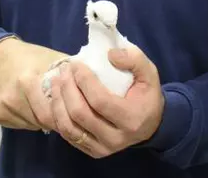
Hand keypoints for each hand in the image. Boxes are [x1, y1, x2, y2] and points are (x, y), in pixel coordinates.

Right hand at [0, 38, 68, 130]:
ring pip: (33, 125)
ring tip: (46, 104)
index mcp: (28, 81)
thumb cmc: (32, 57)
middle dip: (57, 118)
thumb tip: (95, 91)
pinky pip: (20, 125)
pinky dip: (30, 120)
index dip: (68, 112)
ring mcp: (2, 107)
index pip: (54, 111)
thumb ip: (73, 76)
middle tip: (65, 109)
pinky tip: (31, 106)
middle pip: (43, 120)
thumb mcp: (55, 60)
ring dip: (43, 120)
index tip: (76, 109)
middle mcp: (12, 97)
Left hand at [47, 46, 164, 157]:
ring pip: (68, 127)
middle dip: (67, 89)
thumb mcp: (150, 73)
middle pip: (79, 114)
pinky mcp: (92, 152)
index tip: (76, 65)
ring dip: (58, 102)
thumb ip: (135, 59)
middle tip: (64, 71)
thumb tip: (110, 55)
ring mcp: (101, 148)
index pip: (99, 101)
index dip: (84, 81)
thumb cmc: (147, 96)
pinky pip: (67, 135)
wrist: (151, 125)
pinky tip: (57, 99)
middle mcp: (115, 139)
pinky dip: (57, 116)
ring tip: (56, 82)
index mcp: (131, 119)